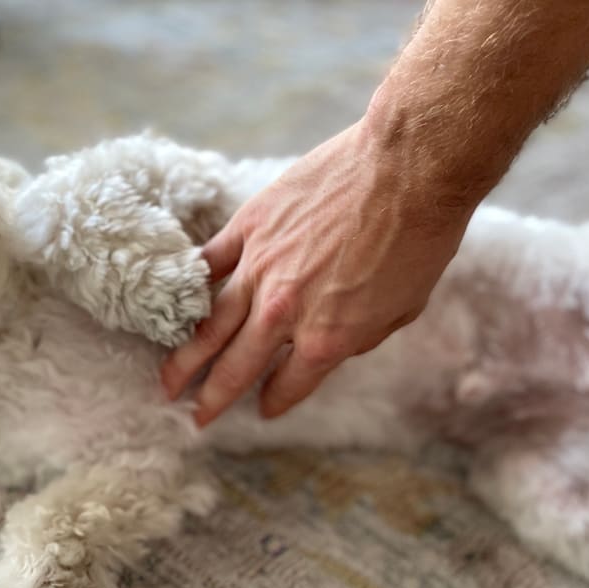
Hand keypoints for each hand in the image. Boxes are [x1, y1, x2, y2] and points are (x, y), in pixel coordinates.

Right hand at [160, 122, 473, 426]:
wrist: (409, 168)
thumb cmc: (420, 238)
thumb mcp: (402, 309)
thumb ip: (361, 336)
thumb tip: (335, 343)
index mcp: (326, 339)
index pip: (288, 385)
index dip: (274, 402)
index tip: (264, 409)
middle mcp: (283, 311)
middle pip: (235, 366)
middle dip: (212, 398)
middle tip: (194, 418)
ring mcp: (260, 267)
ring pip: (210, 324)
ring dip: (185, 359)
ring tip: (167, 381)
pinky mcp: (250, 225)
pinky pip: (211, 262)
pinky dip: (193, 286)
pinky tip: (178, 304)